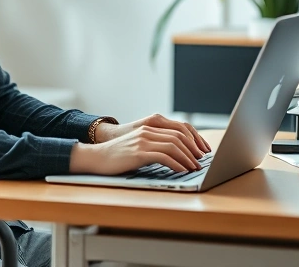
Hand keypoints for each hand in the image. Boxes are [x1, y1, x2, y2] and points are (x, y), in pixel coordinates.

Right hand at [70, 115, 211, 175]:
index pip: (178, 129)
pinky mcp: (139, 153)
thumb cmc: (117, 156)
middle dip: (194, 149)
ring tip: (195, 168)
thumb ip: (153, 145)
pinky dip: (176, 164)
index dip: (193, 139)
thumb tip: (174, 155)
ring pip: (174, 146)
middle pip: (179, 136)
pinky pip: (164, 157)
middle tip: (202, 160)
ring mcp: (143, 141)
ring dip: (188, 158)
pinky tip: (182, 171)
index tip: (201, 151)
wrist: (96, 157)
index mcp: (149, 128)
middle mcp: (148, 131)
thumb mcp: (137, 146)